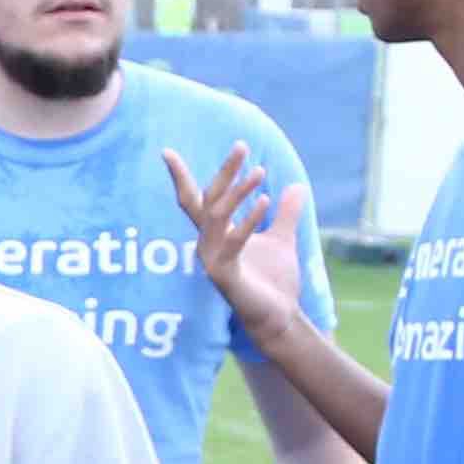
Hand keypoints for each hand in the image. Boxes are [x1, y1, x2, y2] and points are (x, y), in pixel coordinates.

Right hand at [158, 144, 310, 343]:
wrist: (280, 317)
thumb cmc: (274, 281)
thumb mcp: (282, 239)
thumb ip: (286, 214)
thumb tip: (296, 186)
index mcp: (217, 234)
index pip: (195, 200)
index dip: (181, 177)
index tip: (167, 152)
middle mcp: (208, 244)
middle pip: (207, 200)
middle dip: (223, 172)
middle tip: (241, 146)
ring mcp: (213, 259)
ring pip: (216, 216)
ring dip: (237, 191)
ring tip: (260, 171)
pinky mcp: (224, 275)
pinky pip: (233, 241)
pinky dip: (248, 219)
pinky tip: (266, 200)